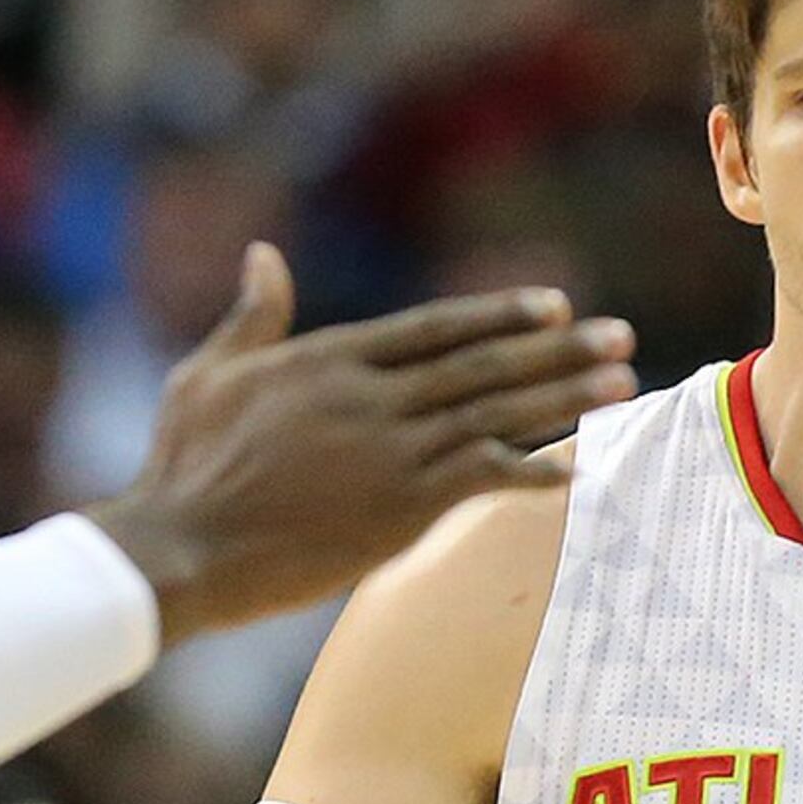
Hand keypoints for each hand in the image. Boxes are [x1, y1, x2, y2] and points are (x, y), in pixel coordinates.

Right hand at [84, 244, 633, 641]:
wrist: (181, 549)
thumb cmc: (183, 466)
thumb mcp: (209, 374)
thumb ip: (252, 317)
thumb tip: (262, 255)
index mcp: (329, 359)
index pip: (434, 327)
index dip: (499, 315)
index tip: (554, 305)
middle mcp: (371, 398)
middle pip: (483, 364)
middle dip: (558, 348)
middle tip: (620, 336)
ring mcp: (390, 453)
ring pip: (495, 414)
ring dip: (564, 398)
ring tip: (621, 382)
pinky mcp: (398, 509)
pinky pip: (482, 479)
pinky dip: (532, 470)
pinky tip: (576, 466)